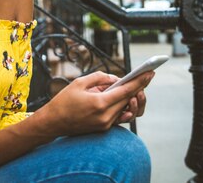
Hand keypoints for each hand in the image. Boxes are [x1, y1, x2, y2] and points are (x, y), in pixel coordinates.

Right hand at [38, 70, 153, 135]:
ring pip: (126, 108)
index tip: (150, 73)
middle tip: (144, 77)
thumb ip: (100, 77)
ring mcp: (106, 124)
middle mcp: (106, 117)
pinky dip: (123, 106)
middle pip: (129, 100)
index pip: (126, 91)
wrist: (52, 123)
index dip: (140, 81)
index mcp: (100, 104)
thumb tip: (116, 78)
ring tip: (131, 87)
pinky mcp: (104, 128)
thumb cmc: (63, 101)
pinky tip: (125, 99)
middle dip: (138, 88)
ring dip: (130, 97)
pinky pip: (120, 116)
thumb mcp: (79, 83)